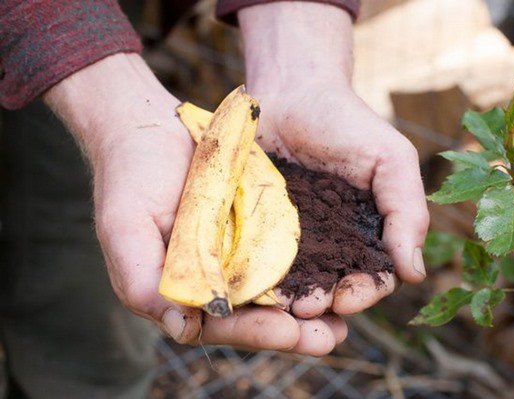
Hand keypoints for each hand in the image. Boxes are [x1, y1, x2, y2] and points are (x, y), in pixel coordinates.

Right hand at [44, 53, 346, 354]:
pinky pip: (286, 253)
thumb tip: (184, 329)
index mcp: (182, 290)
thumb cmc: (130, 177)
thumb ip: (141, 282)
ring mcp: (236, 254)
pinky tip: (337, 273)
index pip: (220, 324)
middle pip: (256, 315)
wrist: (149, 128)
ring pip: (277, 291)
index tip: (290, 331)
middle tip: (330, 338)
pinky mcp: (256, 228)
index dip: (255, 331)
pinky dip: (310, 268)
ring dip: (309, 308)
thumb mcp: (126, 228)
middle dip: (293, 331)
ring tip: (344, 320)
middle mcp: (212, 278)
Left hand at [240, 2, 429, 318]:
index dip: (364, 293)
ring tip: (281, 306)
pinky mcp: (257, 229)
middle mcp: (331, 244)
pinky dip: (258, 279)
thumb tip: (415, 272)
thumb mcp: (391, 161)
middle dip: (325, 304)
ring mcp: (292, 240)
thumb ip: (407, 211)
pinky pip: (258, 261)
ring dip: (291, 301)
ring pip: (295, 283)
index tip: (348, 297)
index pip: (372, 277)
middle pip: (332, 289)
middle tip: (309, 308)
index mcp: (367, 234)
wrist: (292, 92)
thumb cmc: (348, 124)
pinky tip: (252, 289)